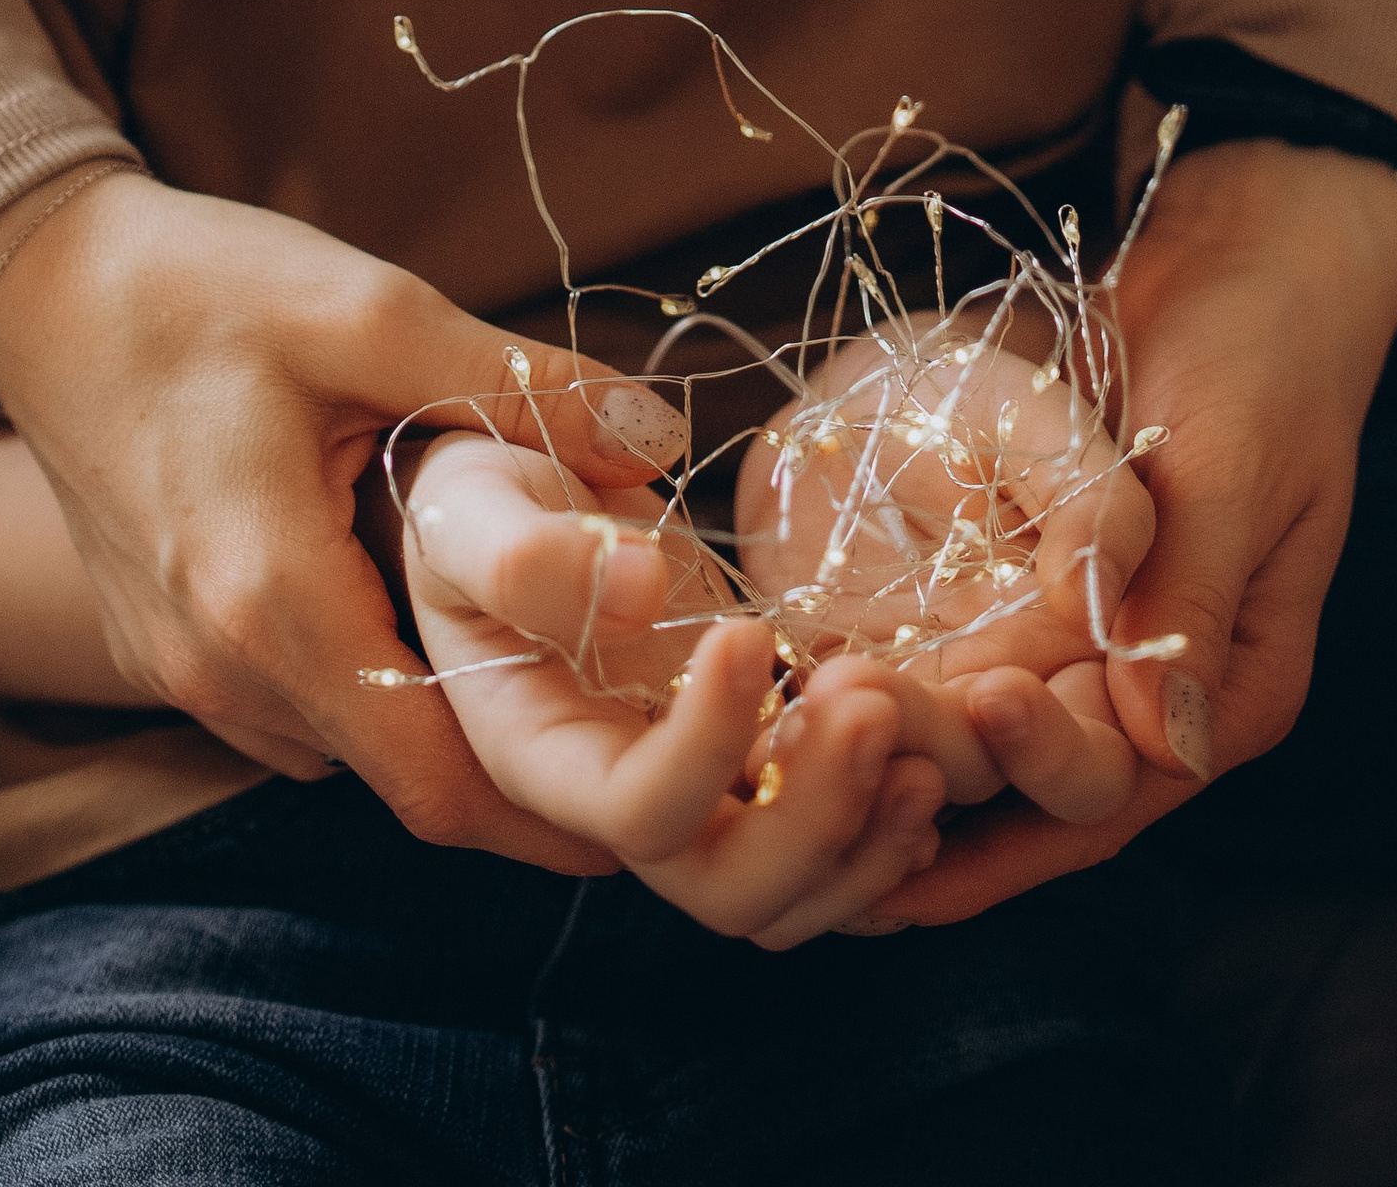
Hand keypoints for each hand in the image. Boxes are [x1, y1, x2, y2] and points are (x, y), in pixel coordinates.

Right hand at [0, 168, 687, 868]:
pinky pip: (289, 703)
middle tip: (618, 695)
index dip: (551, 806)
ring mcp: (179, 669)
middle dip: (510, 748)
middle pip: (397, 775)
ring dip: (432, 712)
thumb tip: (660, 438)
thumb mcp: (372, 310)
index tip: (653, 778)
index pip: (435, 784)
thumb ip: (518, 388)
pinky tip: (418, 598)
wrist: (37, 279)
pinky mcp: (162, 644)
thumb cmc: (197, 287)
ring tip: (536, 638)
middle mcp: (218, 670)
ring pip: (345, 743)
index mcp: (274, 604)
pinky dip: (364, 680)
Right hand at [400, 432, 945, 946]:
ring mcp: (686, 795)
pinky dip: (878, 842)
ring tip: (925, 756)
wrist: (504, 503)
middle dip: (814, 820)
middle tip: (877, 705)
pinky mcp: (739, 769)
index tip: (748, 631)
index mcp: (537, 753)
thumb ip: (531, 554)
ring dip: (864, 845)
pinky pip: (815, 854)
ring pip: (781, 896)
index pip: (632, 808)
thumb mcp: (471, 507)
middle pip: (721, 888)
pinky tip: (925, 779)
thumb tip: (636, 585)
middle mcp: (614, 799)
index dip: (703, 745)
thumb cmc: (474, 500)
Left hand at [874, 137, 1396, 924]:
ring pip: (992, 743)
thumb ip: (1192, 602)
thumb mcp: (1234, 467)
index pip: (1130, 772)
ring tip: (806, 754)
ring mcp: (1095, 654)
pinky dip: (906, 693)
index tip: (980, 702)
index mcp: (1236, 687)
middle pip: (1046, 783)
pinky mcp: (1036, 603)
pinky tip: (817, 706)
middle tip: (855, 736)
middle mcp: (1160, 697)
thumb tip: (1162, 745)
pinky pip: (966, 671)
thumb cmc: (1260, 355)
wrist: (1238, 266)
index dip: (1048, 761)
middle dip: (950, 774)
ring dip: (908, 753)